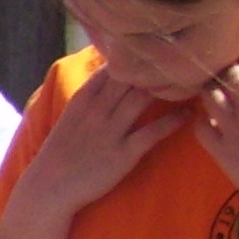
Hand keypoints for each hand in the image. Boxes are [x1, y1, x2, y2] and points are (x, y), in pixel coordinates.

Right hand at [21, 66, 185, 214]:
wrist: (50, 186)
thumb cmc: (61, 152)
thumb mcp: (70, 117)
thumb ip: (90, 98)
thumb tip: (109, 77)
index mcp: (82, 99)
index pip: (109, 66)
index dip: (132, 56)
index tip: (152, 52)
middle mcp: (96, 110)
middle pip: (129, 77)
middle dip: (153, 67)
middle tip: (178, 62)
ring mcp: (110, 131)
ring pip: (142, 97)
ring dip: (167, 88)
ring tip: (189, 82)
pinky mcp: (124, 153)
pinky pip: (153, 132)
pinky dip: (173, 120)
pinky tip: (188, 113)